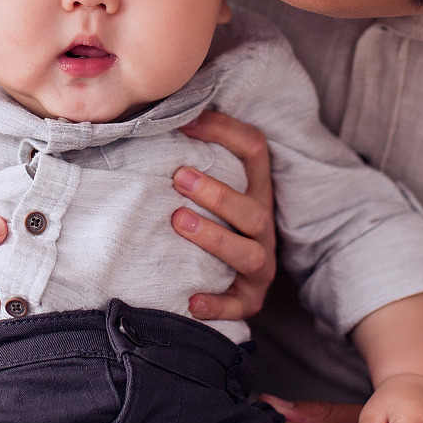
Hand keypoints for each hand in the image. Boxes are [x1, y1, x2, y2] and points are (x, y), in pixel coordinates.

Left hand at [174, 110, 275, 320]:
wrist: (237, 282)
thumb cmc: (213, 222)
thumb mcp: (212, 188)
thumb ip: (193, 157)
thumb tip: (159, 116)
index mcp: (256, 192)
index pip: (255, 151)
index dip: (226, 132)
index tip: (186, 122)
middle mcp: (263, 228)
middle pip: (253, 210)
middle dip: (217, 194)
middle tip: (178, 177)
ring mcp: (260, 266)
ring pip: (249, 254)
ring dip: (214, 238)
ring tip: (177, 221)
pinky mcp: (249, 300)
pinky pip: (237, 306)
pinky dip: (216, 305)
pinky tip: (191, 301)